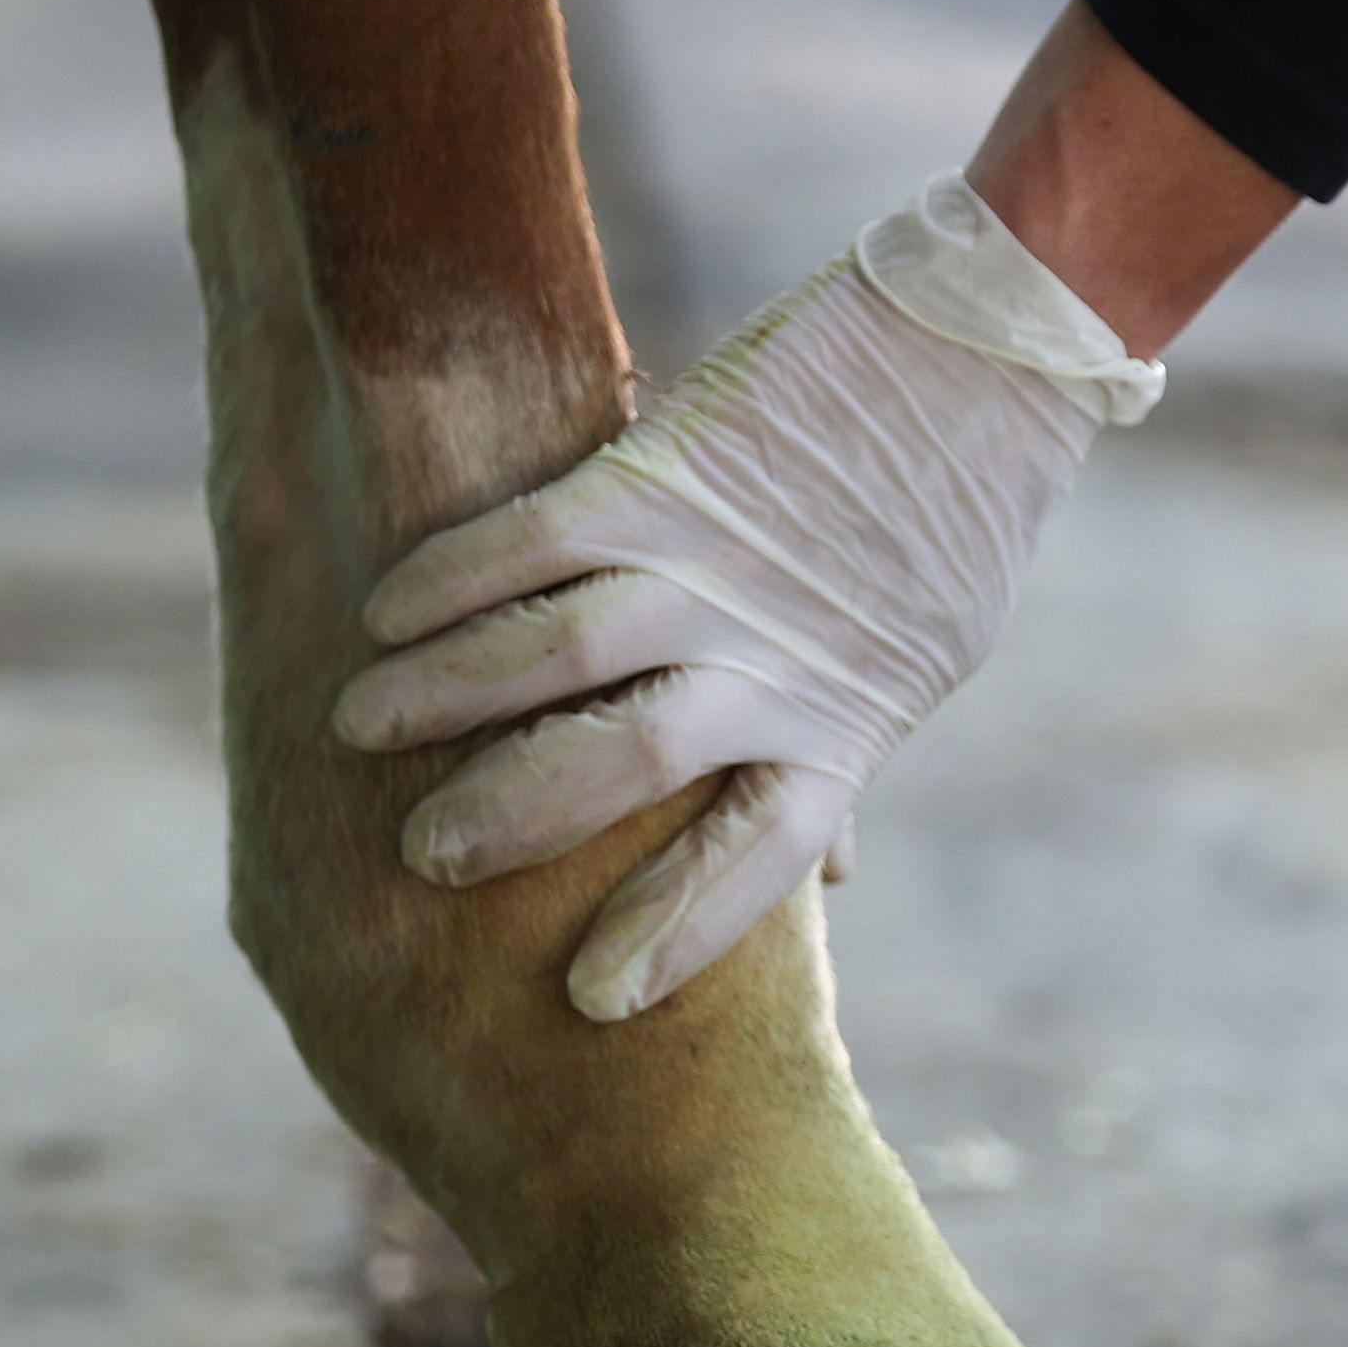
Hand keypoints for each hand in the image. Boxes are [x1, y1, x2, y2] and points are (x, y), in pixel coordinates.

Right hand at [336, 176, 1161, 1019]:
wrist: (987, 347)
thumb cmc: (951, 517)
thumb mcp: (923, 657)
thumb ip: (847, 752)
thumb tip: (834, 875)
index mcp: (844, 726)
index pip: (755, 859)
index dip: (675, 930)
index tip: (594, 999)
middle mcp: (775, 660)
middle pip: (626, 766)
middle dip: (511, 817)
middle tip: (422, 856)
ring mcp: (718, 568)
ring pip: (558, 654)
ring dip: (446, 694)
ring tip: (360, 726)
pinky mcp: (673, 473)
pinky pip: (539, 537)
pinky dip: (453, 576)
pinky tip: (383, 611)